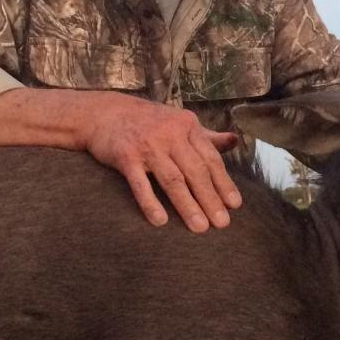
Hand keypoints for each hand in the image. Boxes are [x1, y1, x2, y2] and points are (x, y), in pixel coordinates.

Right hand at [84, 96, 242, 232]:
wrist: (104, 113)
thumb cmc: (148, 121)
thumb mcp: (179, 122)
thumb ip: (206, 136)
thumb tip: (235, 141)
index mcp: (187, 125)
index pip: (210, 158)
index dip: (223, 182)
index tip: (235, 205)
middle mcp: (170, 133)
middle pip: (195, 170)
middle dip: (210, 198)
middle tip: (222, 223)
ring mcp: (147, 145)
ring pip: (172, 179)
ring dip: (187, 205)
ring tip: (200, 227)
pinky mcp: (125, 156)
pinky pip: (140, 183)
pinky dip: (150, 202)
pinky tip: (161, 221)